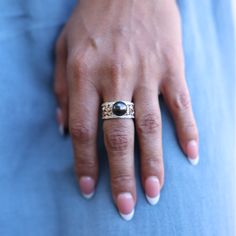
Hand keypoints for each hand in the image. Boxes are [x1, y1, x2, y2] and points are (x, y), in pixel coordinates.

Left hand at [54, 0, 198, 219]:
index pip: (81, 131)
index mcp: (84, 75)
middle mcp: (115, 78)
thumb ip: (61, 88)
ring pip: (150, 127)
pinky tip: (192, 155)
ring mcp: (146, 73)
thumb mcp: (64, 47)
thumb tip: (61, 127)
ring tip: (154, 192)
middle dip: (121, 175)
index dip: (84, 164)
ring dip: (153, 163)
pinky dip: (188, 131)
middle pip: (118, 137)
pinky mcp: (171, 67)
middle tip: (127, 205)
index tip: (89, 189)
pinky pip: (181, 104)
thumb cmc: (93, 16)